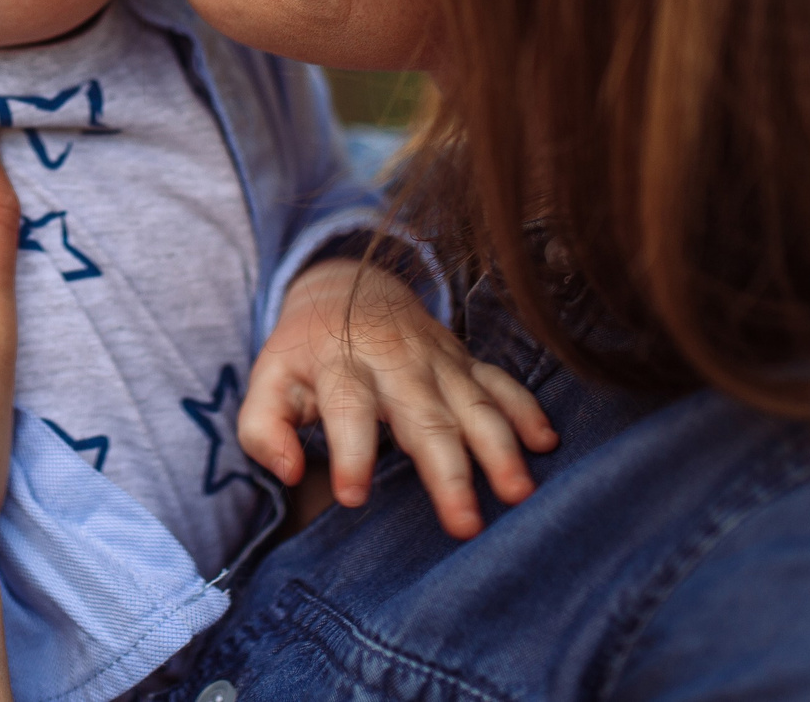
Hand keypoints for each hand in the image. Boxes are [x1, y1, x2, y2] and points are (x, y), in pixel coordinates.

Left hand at [239, 257, 555, 538]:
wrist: (348, 285)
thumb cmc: (305, 351)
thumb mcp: (268, 379)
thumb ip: (264, 428)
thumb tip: (288, 473)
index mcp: (340, 364)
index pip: (347, 408)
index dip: (351, 451)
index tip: (355, 496)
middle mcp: (394, 362)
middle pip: (424, 417)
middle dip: (447, 471)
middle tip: (465, 524)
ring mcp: (436, 360)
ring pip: (473, 403)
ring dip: (499, 447)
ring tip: (518, 491)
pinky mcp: (464, 362)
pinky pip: (501, 383)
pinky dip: (525, 409)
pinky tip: (545, 443)